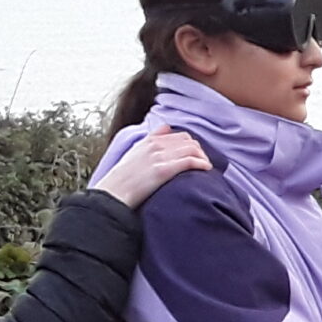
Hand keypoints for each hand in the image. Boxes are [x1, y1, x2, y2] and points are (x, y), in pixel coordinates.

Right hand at [94, 126, 211, 207]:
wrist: (114, 193)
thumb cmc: (123, 178)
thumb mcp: (135, 152)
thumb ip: (151, 139)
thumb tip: (166, 127)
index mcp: (149, 140)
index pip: (180, 135)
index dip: (192, 145)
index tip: (196, 155)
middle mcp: (156, 145)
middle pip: (189, 141)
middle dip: (199, 151)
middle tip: (203, 163)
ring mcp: (160, 157)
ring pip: (192, 149)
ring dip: (203, 157)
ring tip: (206, 168)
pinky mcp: (163, 170)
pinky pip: (190, 161)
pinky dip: (202, 163)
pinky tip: (206, 170)